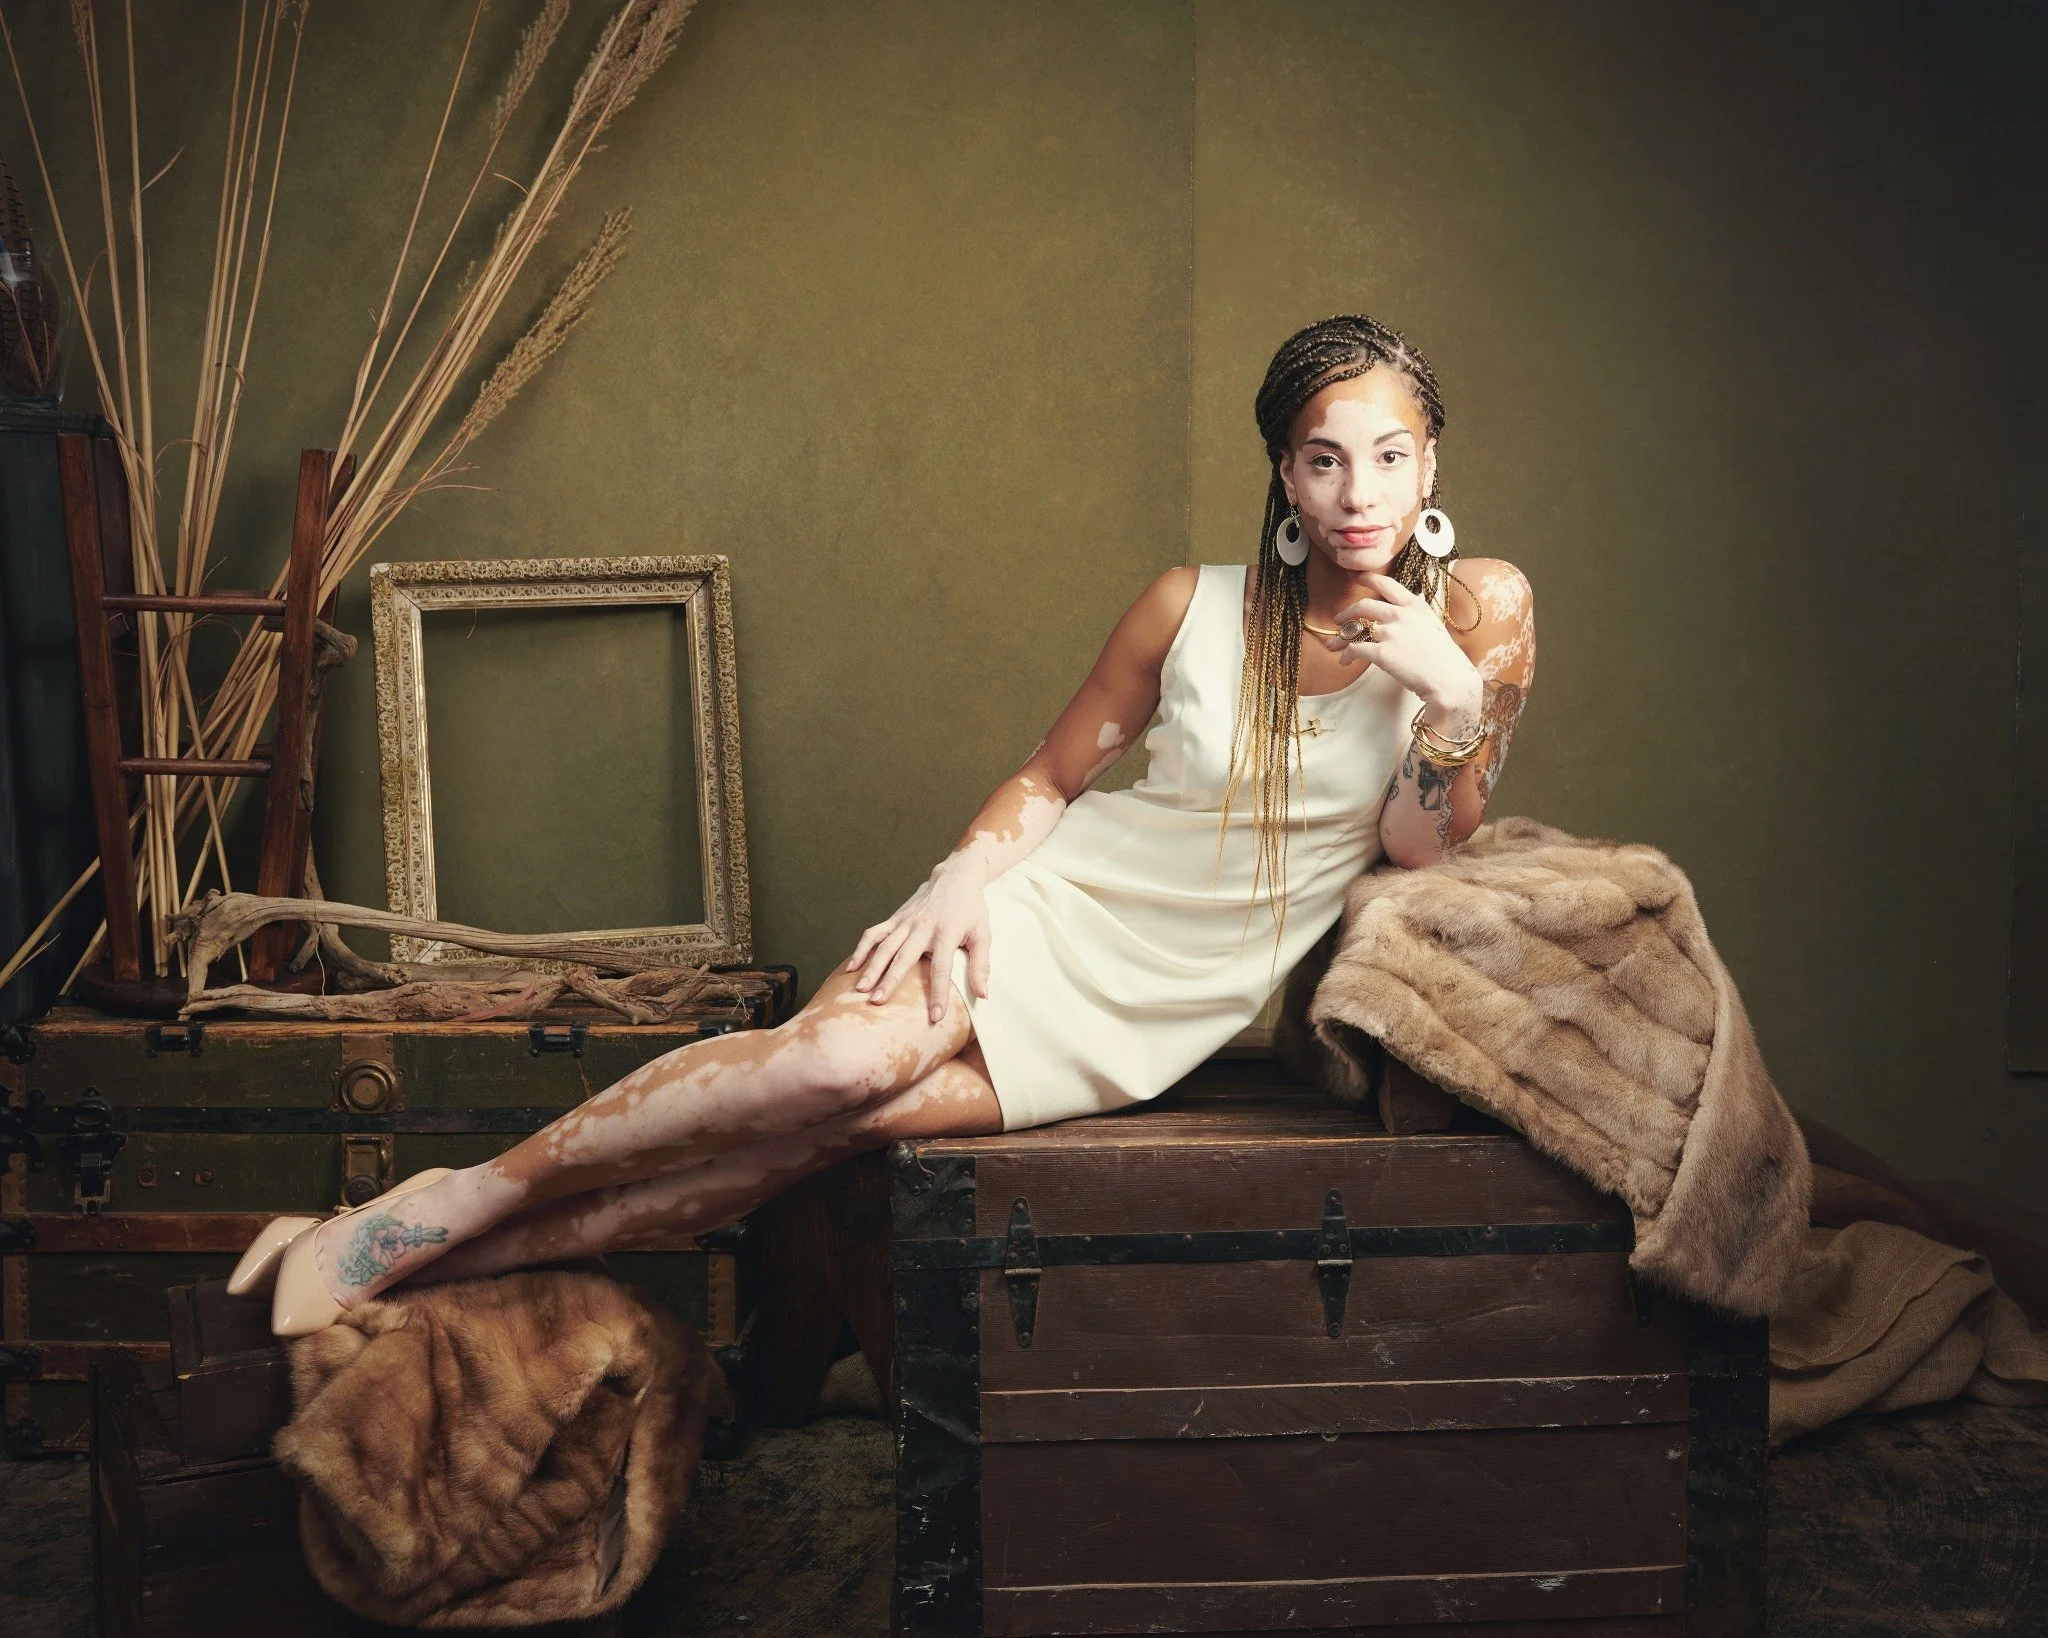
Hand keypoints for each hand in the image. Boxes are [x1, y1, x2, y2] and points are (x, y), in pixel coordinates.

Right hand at [845, 857, 992, 1022]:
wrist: (955, 878)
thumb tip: (983, 995)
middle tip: (878, 1001)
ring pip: (885, 946)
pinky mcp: (896, 919)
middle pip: (904, 957)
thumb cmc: (970, 910)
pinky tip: (851, 967)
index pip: (942, 968)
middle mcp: (923, 928)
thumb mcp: (983, 935)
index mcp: (947, 934)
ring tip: (860, 988)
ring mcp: (906, 922)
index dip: (938, 993)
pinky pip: (875, 933)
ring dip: (872, 967)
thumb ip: (981, 965)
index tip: (935, 1016)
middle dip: (891, 980)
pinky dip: (861, 948)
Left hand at [1325, 572, 1482, 725]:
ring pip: (1355, 629)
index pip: (1386, 584)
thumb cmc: (1443, 657)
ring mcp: (1391, 633)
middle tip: (1338, 620)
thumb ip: (1414, 615)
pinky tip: (1345, 660)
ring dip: (1341, 638)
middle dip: (1347, 612)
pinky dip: (1347, 655)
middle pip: (1364, 606)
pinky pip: (1355, 649)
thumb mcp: (1432, 625)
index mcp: (1415, 605)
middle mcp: (1401, 615)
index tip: (1354, 576)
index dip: (1367, 578)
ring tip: (1333, 645)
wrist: (1450, 679)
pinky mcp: (1382, 653)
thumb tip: (1402, 609)